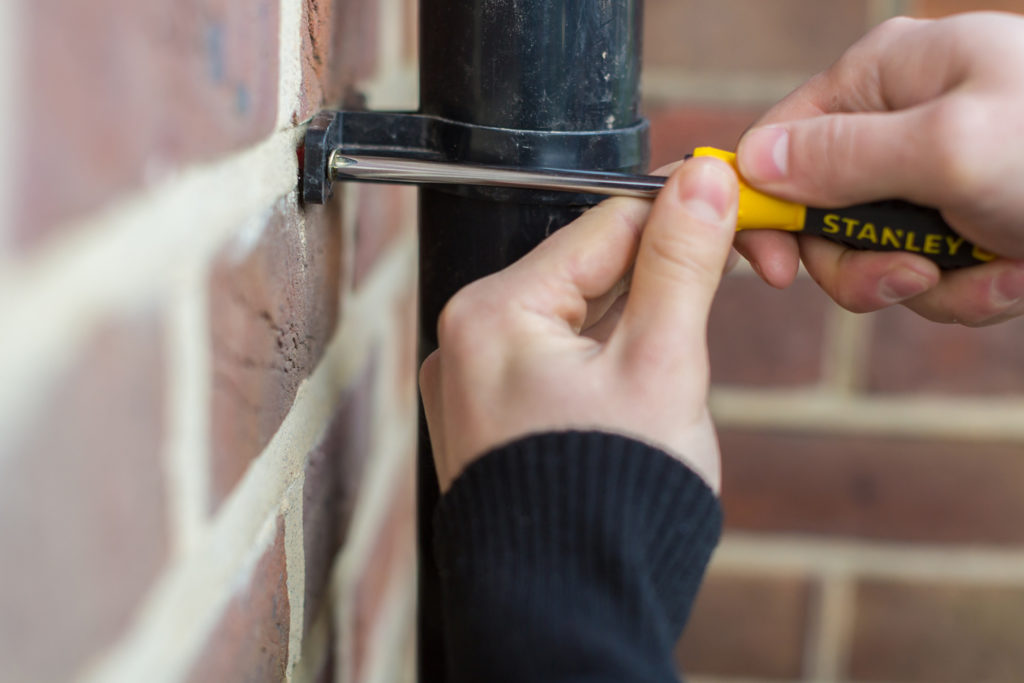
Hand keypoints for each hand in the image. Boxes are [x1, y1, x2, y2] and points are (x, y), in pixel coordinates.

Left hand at [419, 159, 738, 492]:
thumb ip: (680, 266)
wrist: (572, 608)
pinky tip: (649, 368)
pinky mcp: (495, 414)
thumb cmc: (609, 500)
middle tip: (736, 266)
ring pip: (577, 315)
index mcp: (492, 314)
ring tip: (692, 335)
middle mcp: (467, 341)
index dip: (680, 214)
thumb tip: (703, 180)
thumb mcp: (662, 367)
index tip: (736, 207)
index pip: (602, 227)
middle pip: (586, 270)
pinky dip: (609, 353)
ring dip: (640, 314)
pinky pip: (558, 356)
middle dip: (663, 269)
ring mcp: (475, 382)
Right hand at [735, 12, 1023, 325]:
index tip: (774, 271)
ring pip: (875, 257)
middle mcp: (900, 124)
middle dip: (863, 264)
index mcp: (885, 78)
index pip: (778, 143)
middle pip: (820, 215)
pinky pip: (931, 276)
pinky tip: (1018, 276)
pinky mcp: (968, 223)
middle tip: (911, 278)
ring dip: (932, 285)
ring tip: (997, 274)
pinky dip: (972, 292)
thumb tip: (751, 162)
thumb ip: (842, 157)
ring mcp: (936, 178)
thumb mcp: (950, 148)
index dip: (764, 208)